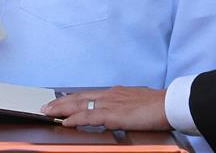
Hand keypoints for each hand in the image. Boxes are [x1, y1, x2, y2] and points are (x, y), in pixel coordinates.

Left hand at [42, 87, 170, 130]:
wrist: (170, 104)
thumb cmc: (159, 105)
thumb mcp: (136, 103)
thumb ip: (124, 107)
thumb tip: (118, 115)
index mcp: (114, 93)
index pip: (87, 95)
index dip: (71, 98)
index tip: (60, 101)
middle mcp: (109, 95)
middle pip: (78, 97)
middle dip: (60, 102)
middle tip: (46, 107)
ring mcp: (110, 103)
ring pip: (79, 105)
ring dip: (61, 109)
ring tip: (48, 113)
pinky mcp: (114, 114)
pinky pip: (89, 116)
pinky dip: (75, 119)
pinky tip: (66, 122)